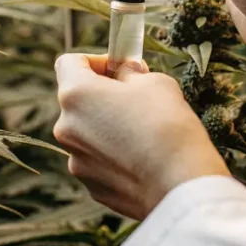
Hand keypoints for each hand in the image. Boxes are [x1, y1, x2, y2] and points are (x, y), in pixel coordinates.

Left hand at [52, 54, 227, 218]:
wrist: (179, 184)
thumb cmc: (168, 126)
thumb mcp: (155, 82)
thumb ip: (131, 74)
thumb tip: (126, 74)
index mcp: (76, 95)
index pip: (68, 63)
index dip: (95, 61)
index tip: (119, 68)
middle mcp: (67, 128)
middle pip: (77, 102)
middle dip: (103, 96)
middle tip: (137, 98)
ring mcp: (76, 160)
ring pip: (87, 133)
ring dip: (107, 127)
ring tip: (144, 133)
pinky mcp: (91, 185)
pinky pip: (98, 161)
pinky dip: (114, 155)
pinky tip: (142, 158)